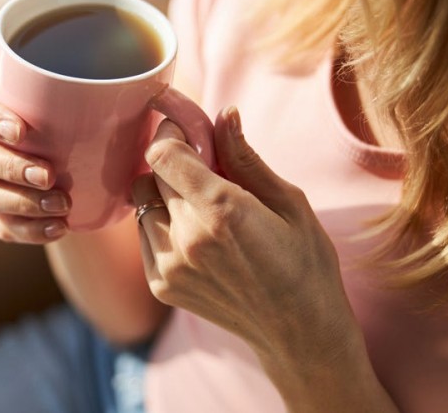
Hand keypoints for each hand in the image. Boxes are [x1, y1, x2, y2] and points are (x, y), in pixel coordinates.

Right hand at [0, 11, 71, 243]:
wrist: (63, 140)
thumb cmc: (48, 95)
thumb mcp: (41, 68)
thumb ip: (20, 43)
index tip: (22, 130)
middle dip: (9, 169)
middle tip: (50, 176)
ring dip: (21, 204)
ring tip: (61, 207)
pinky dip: (28, 230)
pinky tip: (57, 227)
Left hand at [132, 98, 359, 372]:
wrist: (299, 331)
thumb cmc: (305, 262)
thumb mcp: (289, 202)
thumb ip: (245, 158)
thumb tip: (223, 115)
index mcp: (221, 210)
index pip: (163, 153)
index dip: (171, 134)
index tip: (187, 130)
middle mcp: (187, 237)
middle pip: (151, 175)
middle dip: (172, 162)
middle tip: (202, 165)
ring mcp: (170, 265)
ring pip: (142, 204)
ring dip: (164, 194)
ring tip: (201, 204)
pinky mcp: (161, 285)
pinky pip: (144, 235)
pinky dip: (161, 224)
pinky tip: (195, 233)